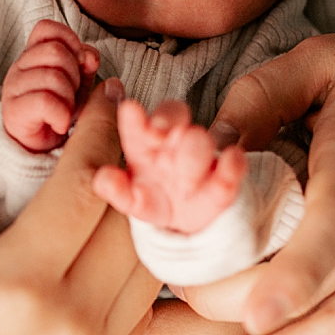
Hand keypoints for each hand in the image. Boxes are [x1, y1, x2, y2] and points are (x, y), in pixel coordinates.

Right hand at [0, 19, 99, 152]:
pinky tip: (60, 124)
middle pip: (55, 52)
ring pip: (53, 77)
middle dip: (74, 75)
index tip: (79, 63)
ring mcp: (13, 88)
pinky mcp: (13, 111)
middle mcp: (19, 67)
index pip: (46, 29)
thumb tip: (89, 56)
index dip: (69, 40)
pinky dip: (61, 115)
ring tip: (65, 112)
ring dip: (69, 98)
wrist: (39, 149)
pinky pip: (45, 101)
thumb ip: (85, 64)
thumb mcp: (78, 83)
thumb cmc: (58, 112)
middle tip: (71, 95)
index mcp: (33, 55)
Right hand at [0, 81, 158, 334]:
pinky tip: (124, 235)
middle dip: (137, 161)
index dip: (102, 129)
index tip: (105, 95)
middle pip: (133, 219)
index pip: (86, 185)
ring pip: (152, 264)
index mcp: (15, 284)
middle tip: (133, 121)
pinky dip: (143, 263)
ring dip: (149, 212)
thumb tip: (5, 131)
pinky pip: (144, 307)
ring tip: (136, 174)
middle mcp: (69, 323)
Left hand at [92, 97, 247, 231]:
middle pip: (173, 118)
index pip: (138, 125)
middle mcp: (172, 146)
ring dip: (193, 154)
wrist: (189, 224)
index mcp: (145, 146)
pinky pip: (232, 166)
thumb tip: (102, 181)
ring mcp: (201, 160)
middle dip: (167, 121)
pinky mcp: (225, 181)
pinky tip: (232, 158)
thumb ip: (117, 189)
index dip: (134, 119)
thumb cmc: (156, 201)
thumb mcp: (132, 199)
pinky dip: (232, 163)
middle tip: (161, 135)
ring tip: (186, 185)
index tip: (129, 110)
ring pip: (199, 141)